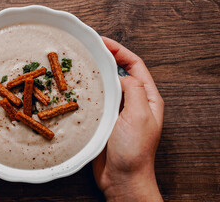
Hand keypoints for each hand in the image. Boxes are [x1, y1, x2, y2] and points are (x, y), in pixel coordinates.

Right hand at [93, 37, 163, 200]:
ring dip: (93, 74)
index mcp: (146, 97)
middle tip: (86, 49)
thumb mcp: (138, 115)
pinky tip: (73, 88)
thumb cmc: (134, 149)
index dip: (119, 50)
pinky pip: (94, 100)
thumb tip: (119, 73)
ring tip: (78, 65)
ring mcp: (116, 111)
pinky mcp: (103, 121)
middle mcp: (132, 101)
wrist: (121, 178)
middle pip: (118, 72)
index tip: (102, 41)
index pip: (135, 64)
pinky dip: (85, 91)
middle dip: (104, 58)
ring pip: (104, 85)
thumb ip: (132, 89)